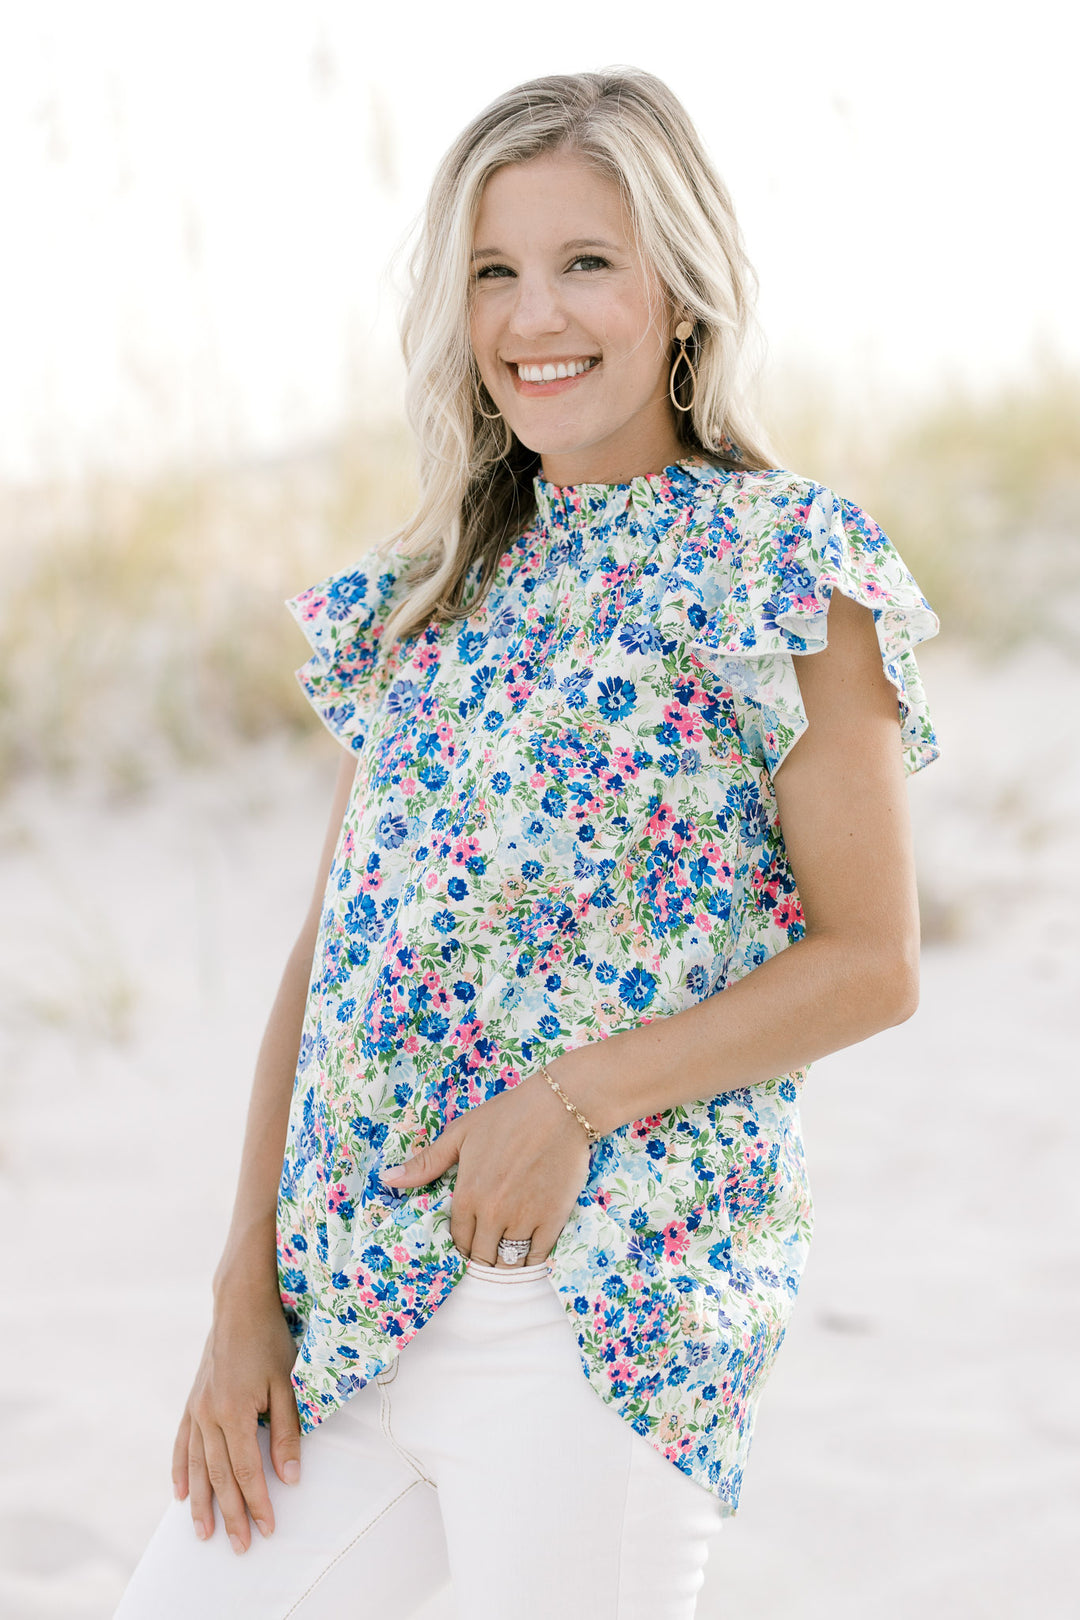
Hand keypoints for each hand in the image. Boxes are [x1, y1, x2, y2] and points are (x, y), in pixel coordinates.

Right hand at [171, 1288, 301, 1553]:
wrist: (240, 1306)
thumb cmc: (270, 1341)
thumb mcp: (287, 1384)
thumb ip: (287, 1432)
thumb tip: (290, 1478)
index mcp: (235, 1412)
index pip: (247, 1471)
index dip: (258, 1503)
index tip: (268, 1528)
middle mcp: (209, 1415)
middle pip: (220, 1476)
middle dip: (231, 1514)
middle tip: (241, 1546)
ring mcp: (196, 1409)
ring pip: (197, 1467)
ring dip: (201, 1503)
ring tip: (203, 1535)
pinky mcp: (192, 1402)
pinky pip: (182, 1444)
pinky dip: (181, 1471)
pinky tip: (180, 1494)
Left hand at [381, 1068, 593, 1264]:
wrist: (560, 1108)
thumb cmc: (508, 1116)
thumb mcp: (461, 1133)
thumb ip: (426, 1162)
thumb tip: (387, 1179)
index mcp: (467, 1195)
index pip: (458, 1239)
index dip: (463, 1241)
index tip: (471, 1236)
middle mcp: (492, 1214)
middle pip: (481, 1256)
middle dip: (482, 1254)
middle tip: (489, 1245)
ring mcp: (523, 1220)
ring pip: (508, 1262)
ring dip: (505, 1260)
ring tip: (507, 1249)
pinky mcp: (552, 1220)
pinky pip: (537, 1256)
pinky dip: (531, 1258)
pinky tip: (530, 1248)